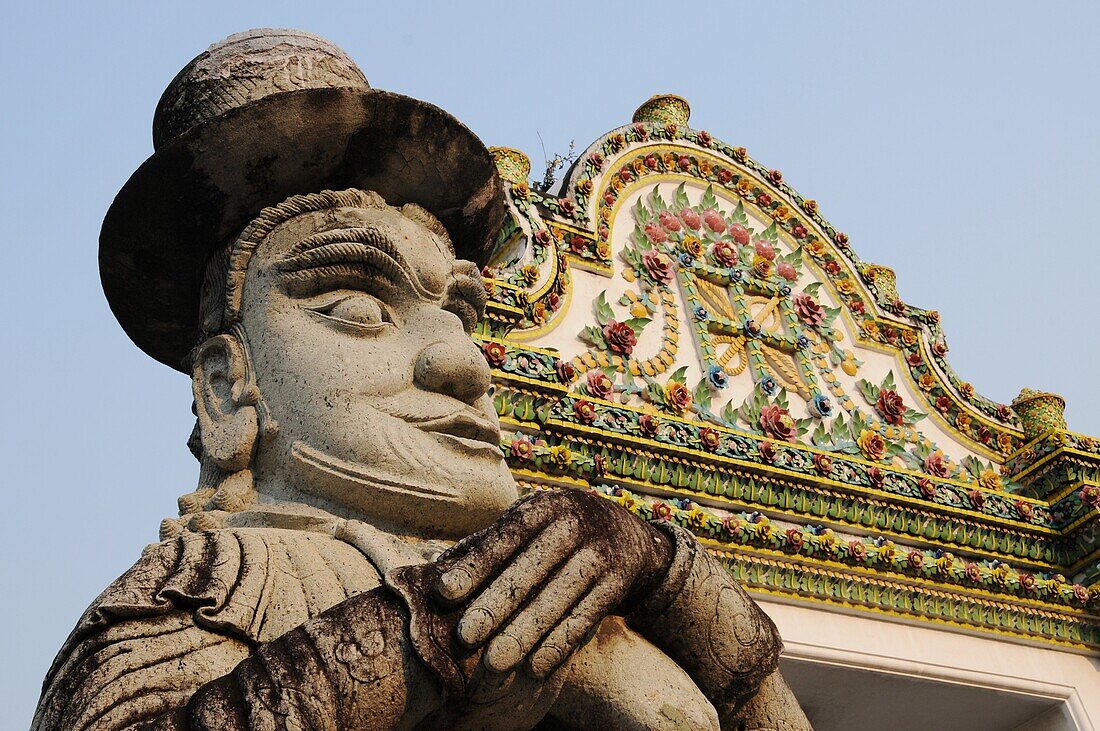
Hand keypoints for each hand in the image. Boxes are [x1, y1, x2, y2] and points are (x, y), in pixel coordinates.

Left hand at [432, 489, 671, 678]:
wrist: (629, 537)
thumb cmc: (557, 533)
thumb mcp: (527, 526)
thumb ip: (484, 546)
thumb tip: (433, 569)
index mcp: (544, 506)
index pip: (506, 535)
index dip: (476, 564)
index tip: (444, 594)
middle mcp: (575, 523)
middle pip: (531, 568)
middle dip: (497, 604)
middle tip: (465, 637)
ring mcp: (600, 553)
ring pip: (559, 596)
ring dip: (526, 632)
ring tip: (495, 662)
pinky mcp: (618, 582)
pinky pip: (587, 617)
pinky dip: (561, 643)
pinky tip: (536, 668)